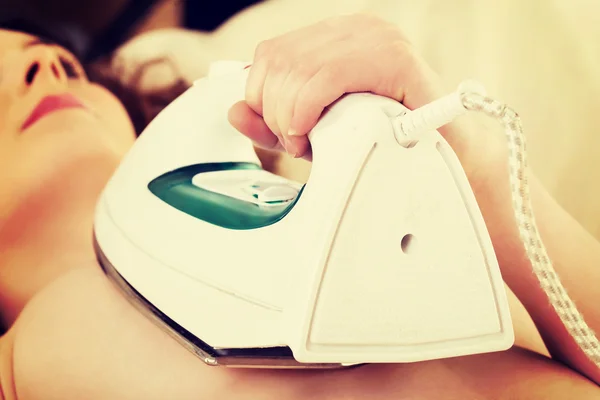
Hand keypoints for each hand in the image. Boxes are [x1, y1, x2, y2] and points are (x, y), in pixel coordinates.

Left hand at [228, 14, 506, 185]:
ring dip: (288, 118)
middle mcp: (355, 29)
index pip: (271, 55)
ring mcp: (375, 38)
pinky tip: (314, 135)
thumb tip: (235, 109)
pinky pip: (322, 78)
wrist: (448, 159)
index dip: (261, 98)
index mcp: (337, 39)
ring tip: (310, 143)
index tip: (283, 132)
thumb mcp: (318, 136)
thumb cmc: (387, 145)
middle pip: (276, 61)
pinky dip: (304, 112)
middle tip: (297, 143)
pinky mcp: (392, 57)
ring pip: (293, 69)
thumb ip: (276, 122)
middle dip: (274, 113)